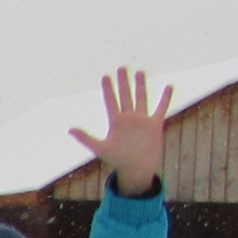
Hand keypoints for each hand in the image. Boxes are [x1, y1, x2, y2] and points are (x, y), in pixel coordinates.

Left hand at [70, 67, 174, 194]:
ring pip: (141, 98)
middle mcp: (128, 118)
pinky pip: (161, 108)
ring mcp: (142, 120)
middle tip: (121, 68)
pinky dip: (165, 98)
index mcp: (115, 122)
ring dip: (141, 86)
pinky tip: (168, 86)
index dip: (108, 89)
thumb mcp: (100, 148)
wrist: (136, 169)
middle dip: (123, 82)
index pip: (110, 101)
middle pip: (125, 96)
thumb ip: (85, 138)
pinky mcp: (155, 125)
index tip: (104, 76)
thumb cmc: (117, 160)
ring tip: (140, 72)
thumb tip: (69, 130)